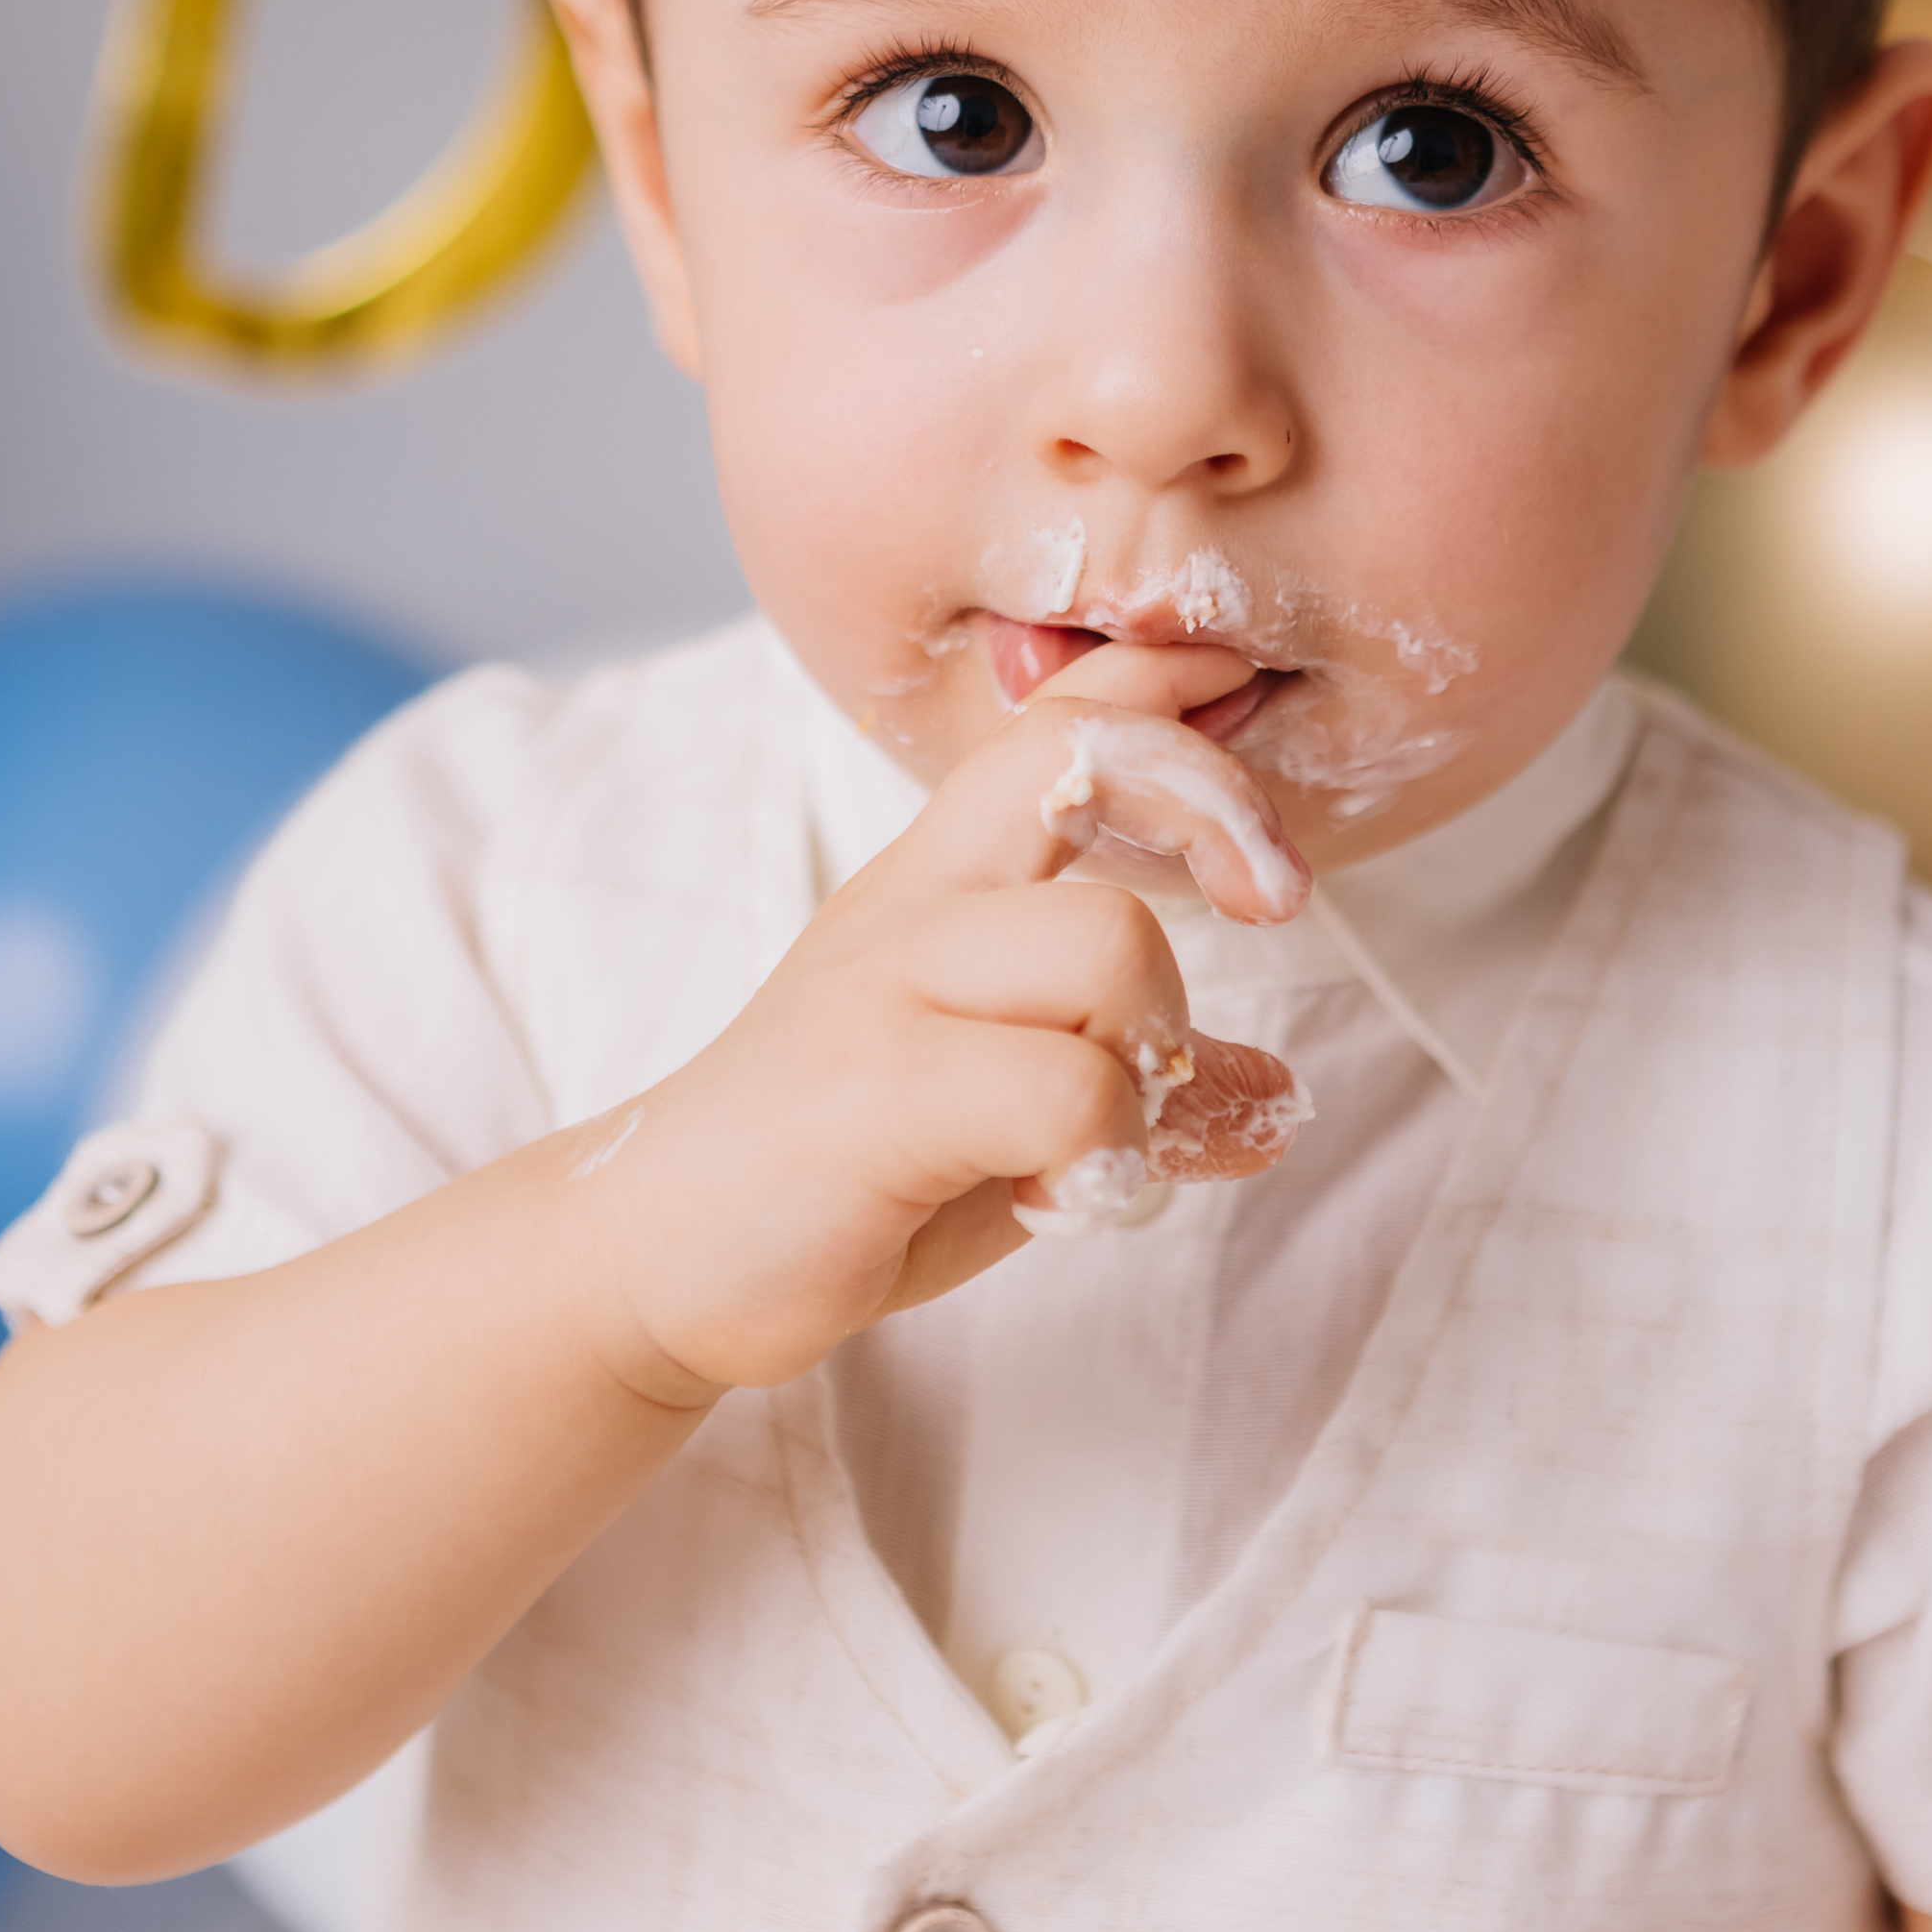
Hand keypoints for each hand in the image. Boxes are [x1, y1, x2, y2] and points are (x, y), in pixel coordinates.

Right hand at [570, 642, 1311, 1404]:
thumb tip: (1270, 1105)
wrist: (658, 1253)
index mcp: (938, 876)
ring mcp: (886, 987)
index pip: (1051, 719)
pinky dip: (1111, 1154)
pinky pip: (1068, 1091)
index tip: (1242, 677)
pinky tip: (1072, 1197)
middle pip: (1086, 766)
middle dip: (1216, 815)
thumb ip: (1127, 1075)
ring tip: (1114, 1134)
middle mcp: (911, 901)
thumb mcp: (1001, 1092)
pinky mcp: (874, 1093)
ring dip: (1152, 1048)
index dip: (1156, 679)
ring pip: (1108, 946)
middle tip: (1273, 903)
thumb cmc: (843, 1165)